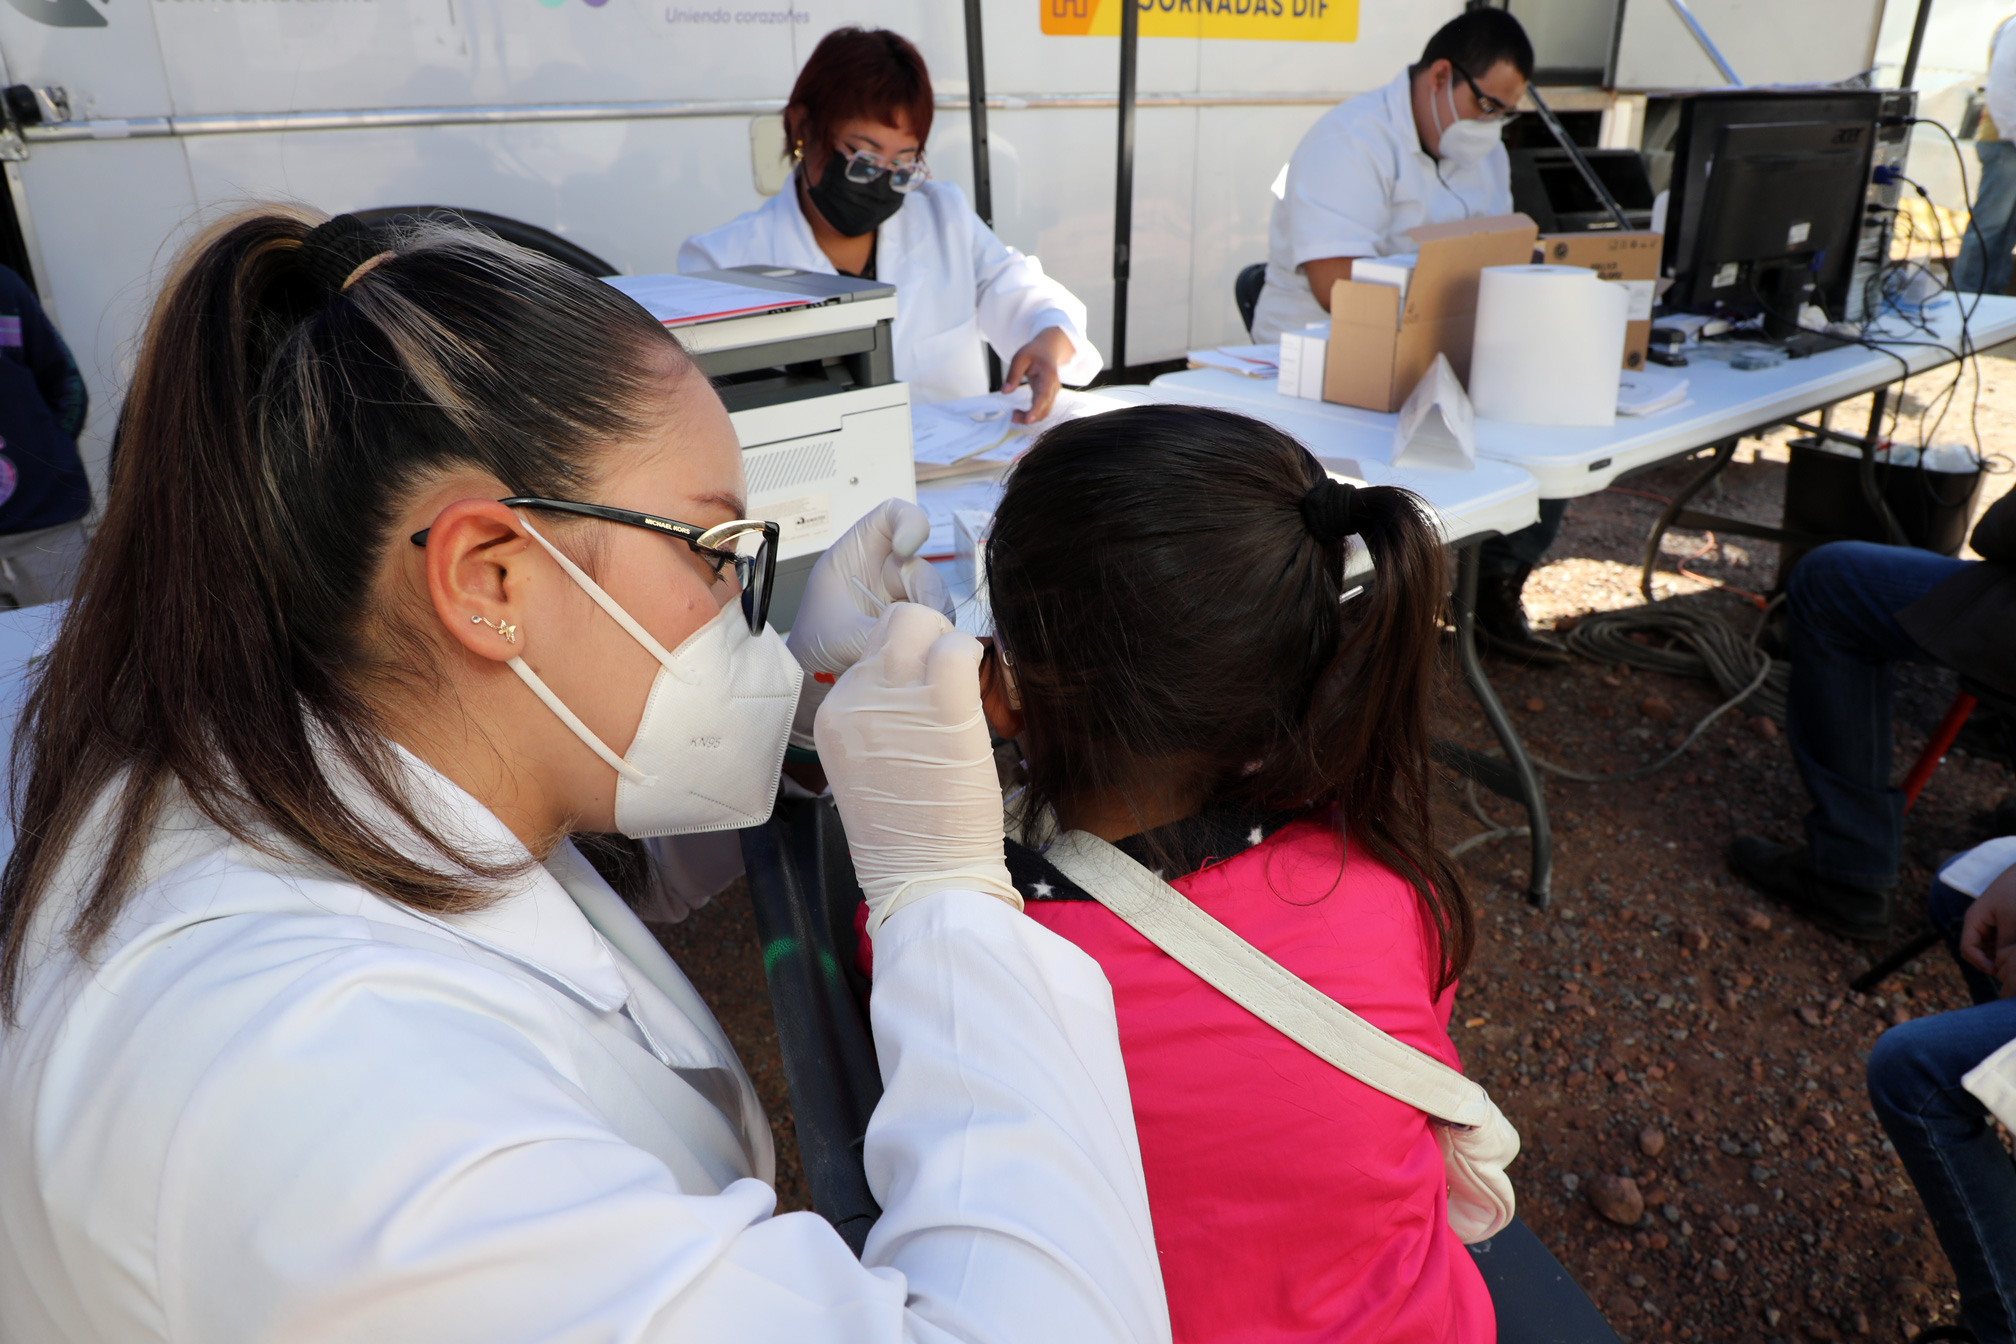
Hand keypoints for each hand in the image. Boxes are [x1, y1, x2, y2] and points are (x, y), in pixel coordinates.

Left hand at [786, 498, 952, 750]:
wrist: (814, 673)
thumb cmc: (814, 642)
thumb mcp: (839, 635)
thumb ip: (879, 633)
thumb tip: (917, 636)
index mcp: (858, 553)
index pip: (893, 515)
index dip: (909, 522)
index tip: (906, 548)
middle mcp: (885, 567)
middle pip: (922, 567)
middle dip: (927, 597)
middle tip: (924, 626)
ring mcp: (902, 592)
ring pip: (936, 596)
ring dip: (933, 622)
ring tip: (917, 650)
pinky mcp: (915, 617)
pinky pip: (937, 620)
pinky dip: (935, 637)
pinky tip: (922, 654)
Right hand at [814, 603, 1019, 934]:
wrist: (924, 877)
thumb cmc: (906, 834)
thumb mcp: (866, 769)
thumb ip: (876, 721)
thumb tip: (909, 687)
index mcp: (834, 715)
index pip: (870, 653)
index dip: (905, 661)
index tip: (924, 686)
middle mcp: (855, 698)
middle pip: (893, 623)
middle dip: (927, 638)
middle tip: (950, 675)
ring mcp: (896, 698)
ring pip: (924, 622)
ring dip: (950, 645)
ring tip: (966, 689)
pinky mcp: (942, 706)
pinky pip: (958, 647)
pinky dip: (974, 658)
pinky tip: (980, 693)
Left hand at [1005, 326, 1074, 423]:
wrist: (1048, 350)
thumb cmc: (1034, 353)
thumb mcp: (1020, 358)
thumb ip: (1013, 375)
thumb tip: (1005, 392)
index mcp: (1048, 375)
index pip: (1043, 395)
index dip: (1036, 409)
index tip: (1028, 420)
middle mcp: (1053, 387)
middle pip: (1045, 408)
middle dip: (1029, 417)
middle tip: (1012, 417)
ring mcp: (1052, 393)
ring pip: (1044, 412)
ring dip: (1030, 418)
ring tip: (1014, 414)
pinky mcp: (1049, 397)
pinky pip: (1042, 410)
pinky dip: (1032, 414)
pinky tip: (1020, 412)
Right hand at [1962, 862, 2015, 996]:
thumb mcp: (2011, 920)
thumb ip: (2004, 944)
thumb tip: (2000, 966)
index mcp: (1973, 919)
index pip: (1968, 949)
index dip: (1981, 963)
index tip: (2000, 971)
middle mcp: (1977, 921)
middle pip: (1977, 950)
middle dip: (1992, 960)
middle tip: (2011, 966)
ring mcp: (1989, 921)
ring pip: (1990, 947)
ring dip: (2001, 954)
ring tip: (2014, 954)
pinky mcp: (2001, 920)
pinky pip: (1999, 939)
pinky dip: (2007, 946)